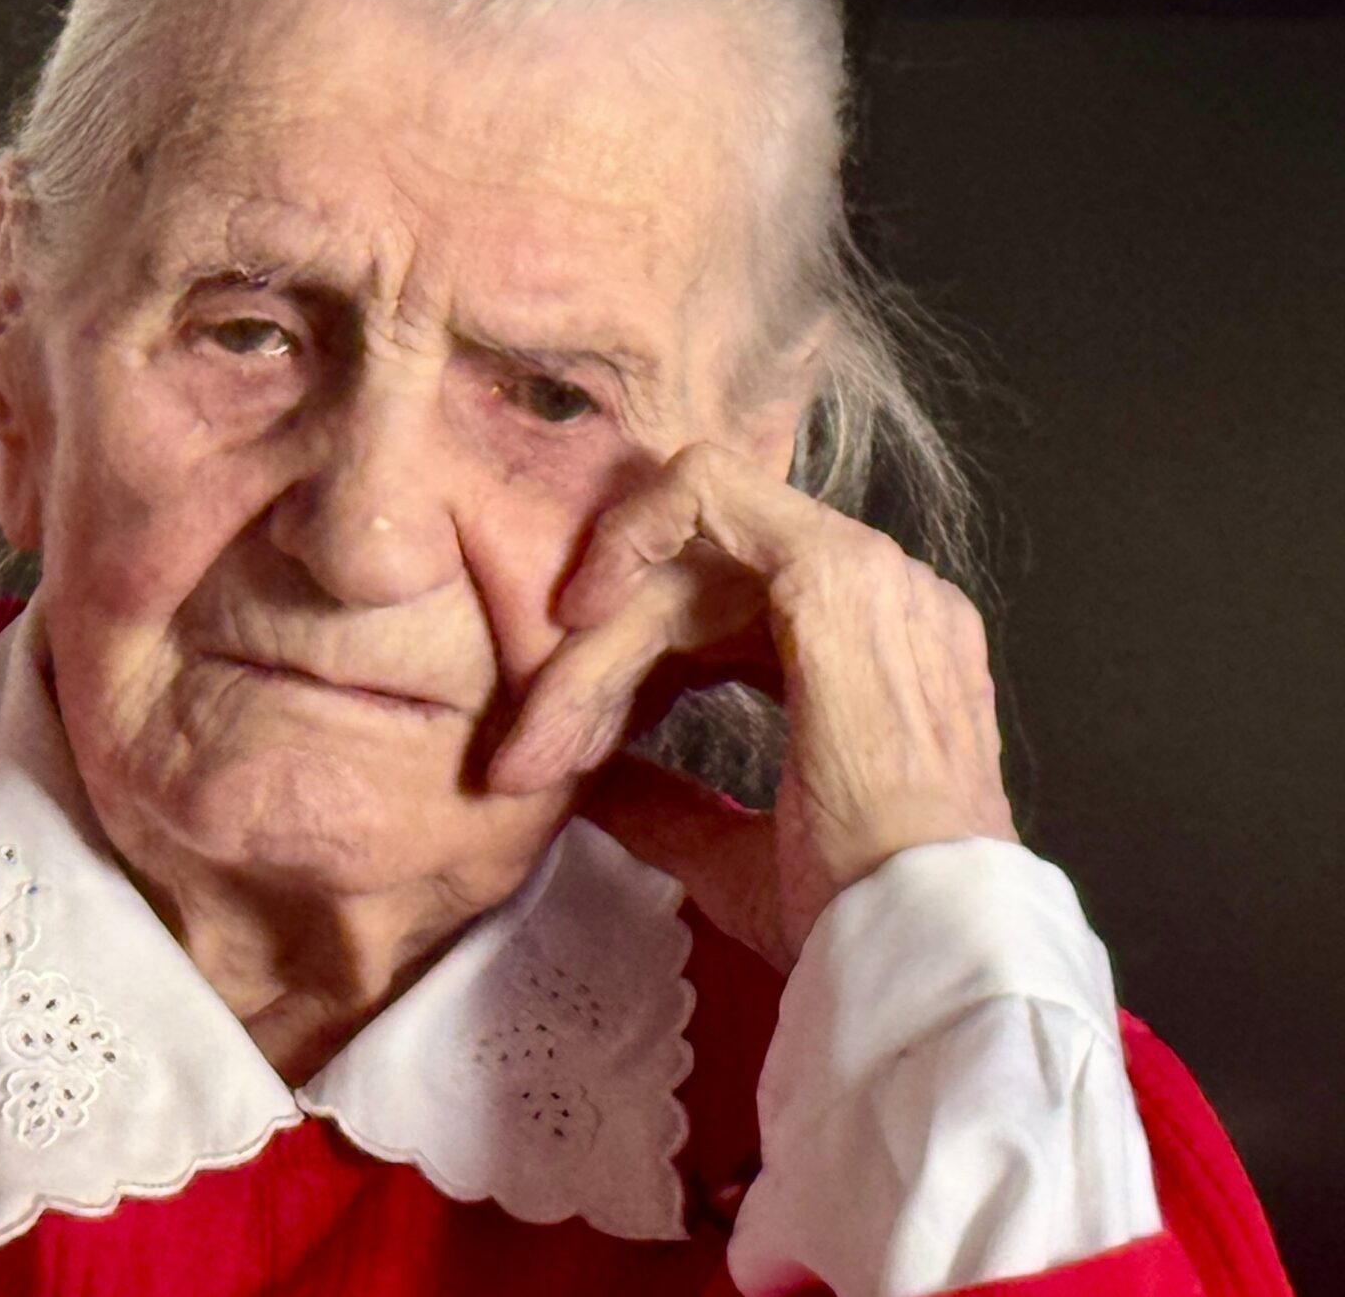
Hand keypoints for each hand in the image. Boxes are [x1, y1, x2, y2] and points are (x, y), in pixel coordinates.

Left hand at [486, 443, 1016, 966]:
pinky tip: (579, 621)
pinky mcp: (833, 576)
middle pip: (699, 587)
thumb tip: (594, 783)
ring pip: (687, 557)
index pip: (729, 620)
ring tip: (543, 736)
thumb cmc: (850, 921)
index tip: (568, 745)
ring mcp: (870, 578)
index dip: (635, 667)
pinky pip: (704, 500)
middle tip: (533, 756)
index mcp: (881, 660)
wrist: (918, 951)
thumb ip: (670, 806)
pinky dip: (630, 544)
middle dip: (597, 663)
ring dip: (598, 642)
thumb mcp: (737, 853)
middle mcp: (886, 602)